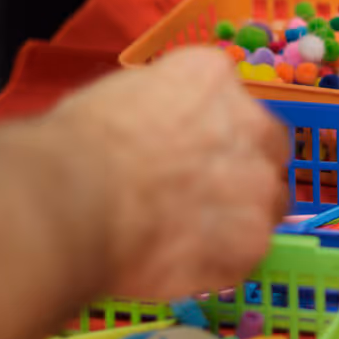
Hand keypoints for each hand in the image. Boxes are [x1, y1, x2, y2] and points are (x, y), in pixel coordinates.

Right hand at [40, 47, 288, 299]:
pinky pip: (245, 254)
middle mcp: (249, 124)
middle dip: (242, 170)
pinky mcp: (250, 242)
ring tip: (187, 237)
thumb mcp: (114, 99)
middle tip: (201, 194)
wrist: (72, 203)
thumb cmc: (73, 149)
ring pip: (266, 204)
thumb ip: (156, 110)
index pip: (231, 100)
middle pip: (266, 148)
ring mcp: (256, 186)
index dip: (211, 132)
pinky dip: (218, 262)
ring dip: (237, 218)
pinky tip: (177, 263)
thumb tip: (150, 132)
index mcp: (210, 76)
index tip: (191, 151)